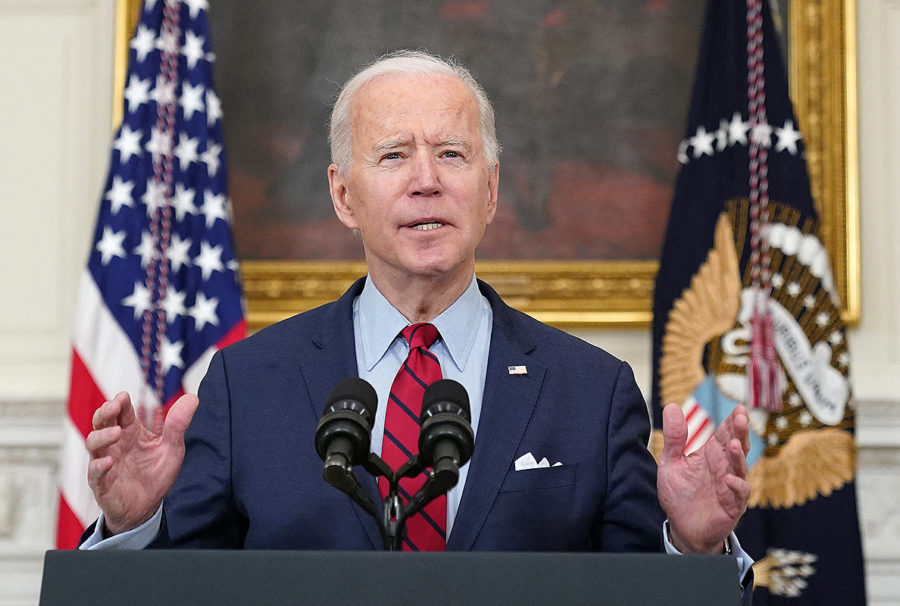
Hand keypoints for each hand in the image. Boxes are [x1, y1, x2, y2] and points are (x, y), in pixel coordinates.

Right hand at [86, 391, 198, 535]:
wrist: (146, 508)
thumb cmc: (155, 474)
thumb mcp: (171, 448)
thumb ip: (178, 424)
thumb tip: (192, 398)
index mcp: (130, 432)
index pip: (121, 412)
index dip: (119, 402)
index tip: (123, 397)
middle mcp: (114, 444)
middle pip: (101, 422)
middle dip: (104, 412)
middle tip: (113, 407)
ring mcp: (105, 461)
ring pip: (93, 443)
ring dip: (102, 436)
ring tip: (117, 432)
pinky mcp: (101, 482)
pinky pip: (94, 472)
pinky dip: (99, 466)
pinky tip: (108, 462)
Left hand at [657, 403, 750, 553]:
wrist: (682, 528)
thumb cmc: (680, 494)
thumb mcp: (671, 462)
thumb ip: (674, 437)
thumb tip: (672, 406)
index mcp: (712, 455)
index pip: (725, 433)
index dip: (732, 421)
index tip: (738, 408)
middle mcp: (725, 467)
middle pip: (737, 446)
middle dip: (740, 432)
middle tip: (742, 417)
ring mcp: (730, 486)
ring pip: (740, 468)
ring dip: (739, 456)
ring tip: (734, 444)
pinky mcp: (731, 506)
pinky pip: (739, 495)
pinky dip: (736, 486)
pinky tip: (729, 479)